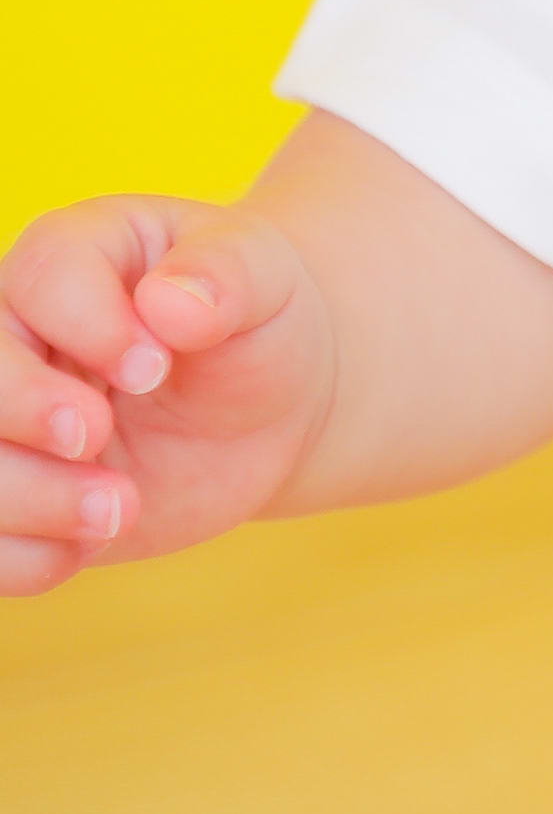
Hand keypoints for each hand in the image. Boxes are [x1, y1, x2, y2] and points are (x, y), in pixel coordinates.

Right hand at [1, 195, 335, 590]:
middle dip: (25, 414)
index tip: (155, 365)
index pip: (39, 277)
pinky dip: (26, 557)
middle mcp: (14, 336)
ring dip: (30, 499)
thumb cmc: (256, 322)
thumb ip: (227, 275)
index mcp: (71, 256)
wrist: (265, 407)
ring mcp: (5, 421)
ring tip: (120, 507)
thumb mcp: (266, 280)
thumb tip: (171, 304)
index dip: (88, 327)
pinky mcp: (14, 495)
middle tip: (99, 438)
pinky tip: (89, 542)